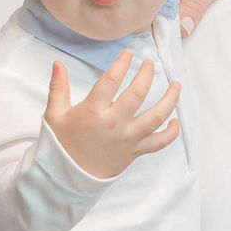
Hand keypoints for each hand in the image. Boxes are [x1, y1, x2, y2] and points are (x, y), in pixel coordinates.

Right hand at [44, 52, 180, 179]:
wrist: (69, 177)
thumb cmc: (62, 144)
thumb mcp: (55, 114)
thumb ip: (58, 87)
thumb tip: (57, 64)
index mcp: (93, 111)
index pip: (110, 81)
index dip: (121, 64)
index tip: (128, 53)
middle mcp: (114, 124)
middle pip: (137, 94)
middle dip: (146, 75)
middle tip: (149, 64)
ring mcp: (127, 138)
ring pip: (156, 117)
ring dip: (170, 100)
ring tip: (176, 86)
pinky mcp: (135, 151)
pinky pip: (159, 143)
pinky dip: (171, 133)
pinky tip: (175, 121)